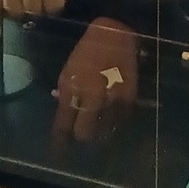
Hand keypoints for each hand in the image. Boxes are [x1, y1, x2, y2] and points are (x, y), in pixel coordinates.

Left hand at [52, 17, 138, 142]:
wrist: (115, 33)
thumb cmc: (87, 51)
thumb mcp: (68, 70)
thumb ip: (65, 94)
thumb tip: (65, 114)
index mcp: (71, 90)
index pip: (63, 126)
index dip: (60, 143)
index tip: (59, 154)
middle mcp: (91, 98)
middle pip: (84, 134)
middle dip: (82, 135)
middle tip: (83, 131)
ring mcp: (111, 100)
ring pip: (104, 130)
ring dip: (100, 129)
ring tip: (99, 123)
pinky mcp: (129, 98)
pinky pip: (120, 120)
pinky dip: (115, 120)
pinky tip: (112, 115)